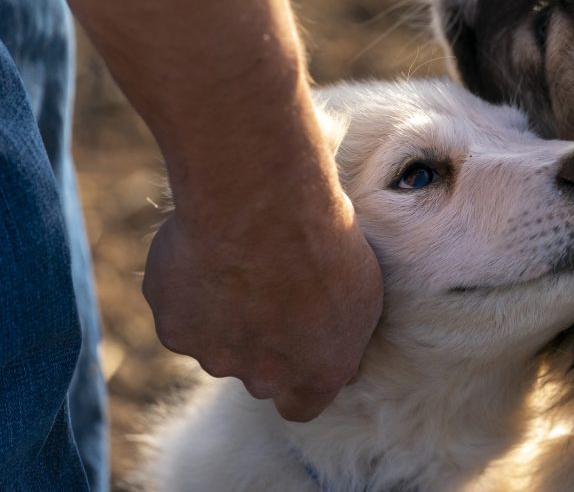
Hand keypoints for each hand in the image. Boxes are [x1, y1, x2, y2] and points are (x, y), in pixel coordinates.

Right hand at [143, 174, 382, 421]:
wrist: (264, 205)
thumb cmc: (324, 241)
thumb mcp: (363, 292)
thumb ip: (344, 337)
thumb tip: (343, 364)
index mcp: (316, 374)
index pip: (301, 405)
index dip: (298, 377)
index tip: (298, 345)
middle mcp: (262, 378)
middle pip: (257, 375)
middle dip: (260, 342)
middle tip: (269, 288)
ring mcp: (212, 355)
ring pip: (214, 342)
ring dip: (223, 312)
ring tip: (241, 258)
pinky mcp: (172, 327)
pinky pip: (179, 311)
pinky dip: (187, 288)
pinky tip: (209, 248)